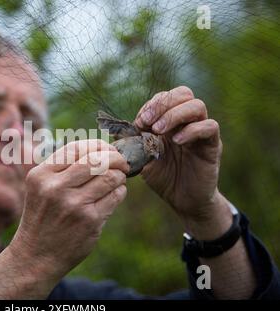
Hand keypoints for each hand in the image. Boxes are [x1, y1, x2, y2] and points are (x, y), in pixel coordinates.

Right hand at [0, 139, 129, 298]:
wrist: (36, 255)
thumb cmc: (42, 217)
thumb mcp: (40, 188)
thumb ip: (62, 168)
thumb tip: (100, 150)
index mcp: (41, 175)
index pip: (76, 148)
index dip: (98, 145)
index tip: (108, 149)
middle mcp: (55, 187)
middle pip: (96, 159)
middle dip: (115, 157)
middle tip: (122, 161)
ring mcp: (73, 204)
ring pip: (110, 177)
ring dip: (119, 175)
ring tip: (118, 178)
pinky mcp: (90, 221)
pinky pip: (115, 196)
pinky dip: (120, 191)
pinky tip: (115, 193)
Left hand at [134, 86, 225, 224]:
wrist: (182, 200)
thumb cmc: (163, 177)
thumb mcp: (143, 158)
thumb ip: (133, 142)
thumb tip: (115, 130)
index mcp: (170, 121)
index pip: (165, 97)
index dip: (151, 105)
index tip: (138, 123)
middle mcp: (187, 122)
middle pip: (184, 93)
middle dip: (163, 104)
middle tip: (147, 122)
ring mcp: (201, 132)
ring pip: (197, 106)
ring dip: (174, 115)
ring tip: (158, 131)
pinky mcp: (212, 145)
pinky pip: (210, 126)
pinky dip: (191, 130)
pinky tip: (176, 141)